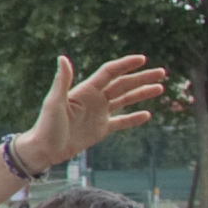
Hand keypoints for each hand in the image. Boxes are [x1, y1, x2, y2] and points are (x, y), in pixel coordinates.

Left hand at [19, 53, 166, 170]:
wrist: (45, 149)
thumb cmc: (46, 125)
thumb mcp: (55, 102)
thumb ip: (62, 81)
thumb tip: (62, 57)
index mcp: (85, 91)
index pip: (109, 73)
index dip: (125, 65)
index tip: (142, 59)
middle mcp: (94, 99)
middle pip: (123, 84)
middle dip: (142, 78)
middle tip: (162, 72)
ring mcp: (99, 114)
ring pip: (125, 100)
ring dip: (142, 94)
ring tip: (160, 88)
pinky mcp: (101, 129)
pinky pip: (121, 121)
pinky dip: (133, 118)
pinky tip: (147, 114)